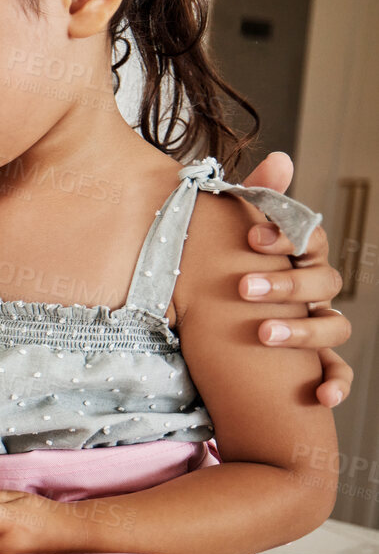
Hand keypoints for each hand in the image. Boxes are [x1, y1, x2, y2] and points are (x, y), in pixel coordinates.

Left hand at [238, 151, 351, 406]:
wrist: (215, 334)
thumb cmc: (225, 277)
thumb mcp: (228, 242)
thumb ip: (253, 201)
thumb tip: (281, 157)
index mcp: (296, 258)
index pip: (309, 239)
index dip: (287, 236)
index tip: (252, 238)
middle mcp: (314, 293)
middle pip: (322, 282)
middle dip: (286, 284)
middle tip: (244, 288)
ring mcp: (316, 327)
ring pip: (332, 326)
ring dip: (302, 330)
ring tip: (263, 334)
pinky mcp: (313, 364)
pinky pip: (337, 374)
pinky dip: (335, 384)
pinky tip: (321, 396)